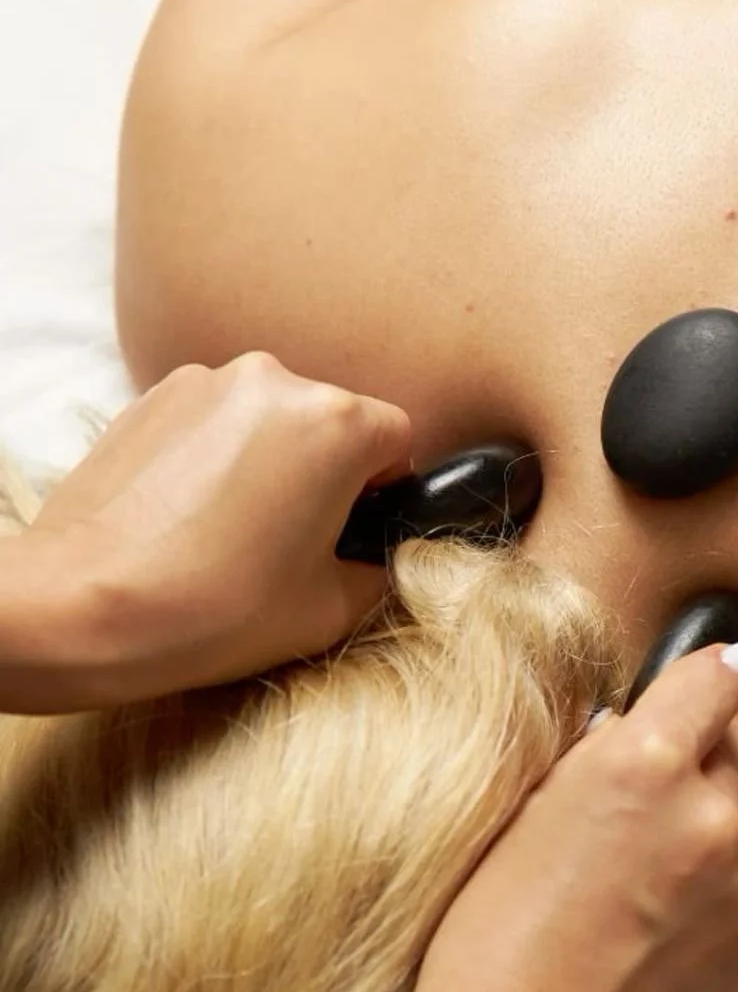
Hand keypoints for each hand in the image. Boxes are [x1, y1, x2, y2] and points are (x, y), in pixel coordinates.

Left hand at [30, 353, 410, 700]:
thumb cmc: (216, 610)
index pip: (398, 439)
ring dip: (267, 461)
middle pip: (331, 420)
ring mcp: (207, 381)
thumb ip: (376, 571)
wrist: (84, 606)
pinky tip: (188, 516)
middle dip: (324, 472)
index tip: (354, 530)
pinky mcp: (152, 395)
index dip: (385, 490)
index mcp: (336, 423)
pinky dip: (214, 457)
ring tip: (230, 532)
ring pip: (268, 418)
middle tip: (291, 542)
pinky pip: (212, 420)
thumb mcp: (331, 611)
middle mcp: (276, 381)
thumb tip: (374, 555)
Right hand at [412, 644, 737, 991]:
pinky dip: (737, 870)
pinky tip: (704, 882)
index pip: (708, 682)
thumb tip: (630, 730)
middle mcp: (708, 807)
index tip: (734, 661)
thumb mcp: (528, 809)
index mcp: (642, 758)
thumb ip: (593, 759)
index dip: (720, 666)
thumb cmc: (494, 928)